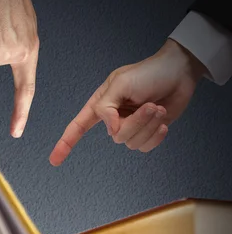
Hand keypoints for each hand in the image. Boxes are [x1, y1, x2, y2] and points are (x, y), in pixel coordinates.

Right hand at [49, 39, 206, 165]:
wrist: (180, 72)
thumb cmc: (149, 72)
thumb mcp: (120, 84)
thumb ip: (106, 108)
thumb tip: (110, 130)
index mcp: (101, 105)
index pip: (77, 127)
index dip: (65, 144)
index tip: (54, 160)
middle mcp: (113, 118)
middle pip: (116, 136)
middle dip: (136, 122)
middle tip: (149, 104)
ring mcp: (130, 126)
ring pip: (132, 143)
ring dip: (149, 125)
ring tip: (157, 107)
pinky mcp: (146, 132)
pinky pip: (145, 147)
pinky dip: (156, 135)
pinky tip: (162, 120)